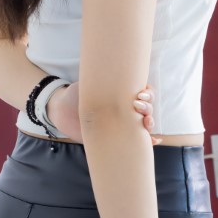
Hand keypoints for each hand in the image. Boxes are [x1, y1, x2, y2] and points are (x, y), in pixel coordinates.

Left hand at [46, 81, 162, 144]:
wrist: (63, 111)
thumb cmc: (78, 94)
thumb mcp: (89, 84)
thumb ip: (100, 81)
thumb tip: (112, 75)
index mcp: (124, 94)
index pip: (145, 93)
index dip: (148, 93)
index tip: (141, 94)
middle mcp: (127, 109)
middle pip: (148, 108)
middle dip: (148, 108)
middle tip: (137, 106)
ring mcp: (123, 124)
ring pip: (145, 124)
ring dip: (150, 123)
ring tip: (146, 123)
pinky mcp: (117, 138)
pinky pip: (136, 141)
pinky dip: (149, 142)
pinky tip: (154, 141)